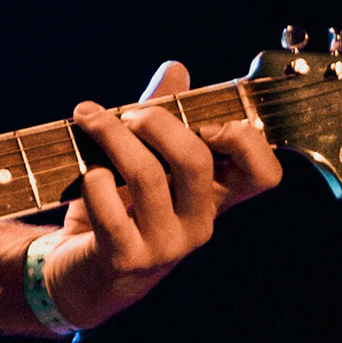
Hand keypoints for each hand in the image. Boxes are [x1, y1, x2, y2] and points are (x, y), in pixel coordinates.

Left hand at [37, 61, 281, 328]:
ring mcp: (164, 245)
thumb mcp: (143, 161)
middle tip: (128, 114)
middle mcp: (198, 223)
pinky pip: (110, 211)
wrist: (78, 273)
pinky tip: (86, 174)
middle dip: (157, 123)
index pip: (263, 174)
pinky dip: (93, 182)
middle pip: (197, 161)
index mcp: (213, 197)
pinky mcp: (125, 259)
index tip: (203, 120)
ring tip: (89, 120)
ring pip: (148, 177)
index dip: (245, 140)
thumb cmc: (117, 208)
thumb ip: (162, 116)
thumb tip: (177, 69)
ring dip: (113, 138)